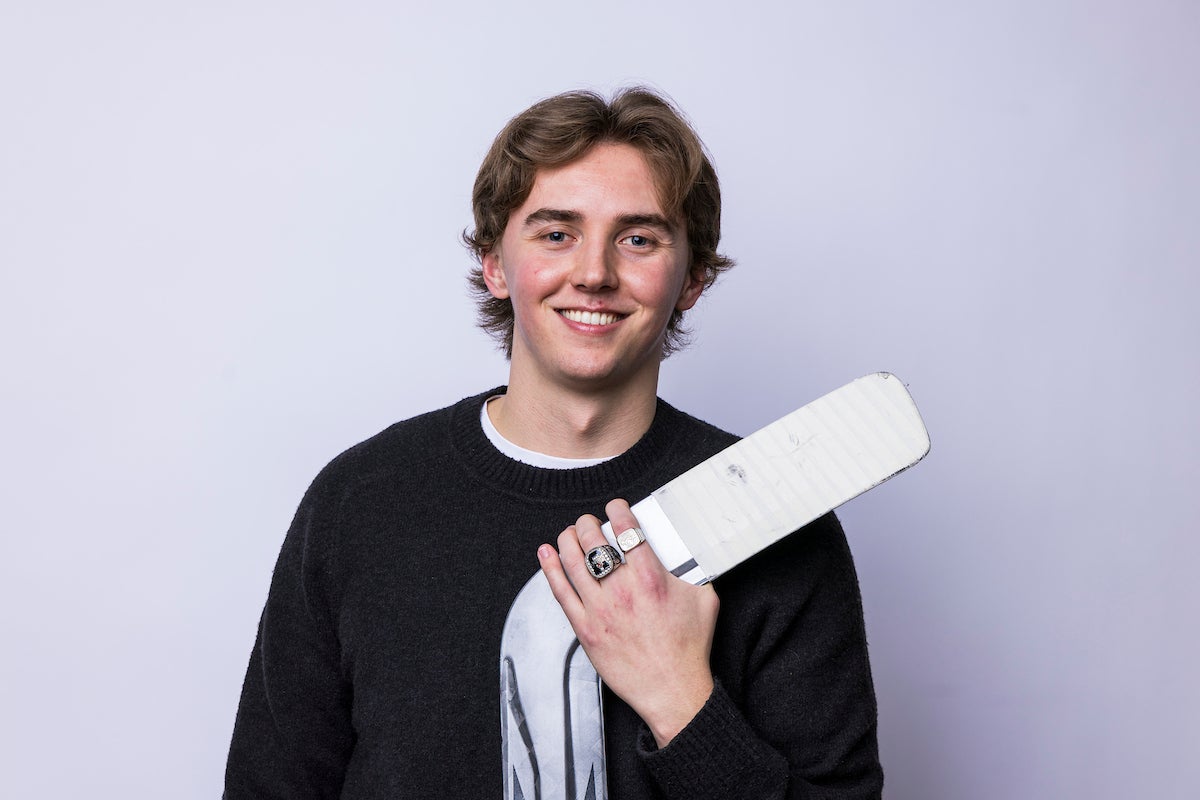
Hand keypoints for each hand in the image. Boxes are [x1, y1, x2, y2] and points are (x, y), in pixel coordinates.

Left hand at [538, 499, 719, 746]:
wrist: (672, 689)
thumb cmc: (688, 648)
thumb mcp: (705, 599)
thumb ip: (696, 571)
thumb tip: (692, 552)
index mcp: (651, 578)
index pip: (627, 530)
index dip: (617, 510)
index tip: (616, 507)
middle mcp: (622, 590)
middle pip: (594, 540)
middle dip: (588, 523)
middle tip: (590, 522)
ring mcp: (600, 610)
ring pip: (573, 561)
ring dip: (567, 540)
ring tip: (569, 533)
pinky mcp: (585, 629)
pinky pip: (561, 593)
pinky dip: (550, 569)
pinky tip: (546, 554)